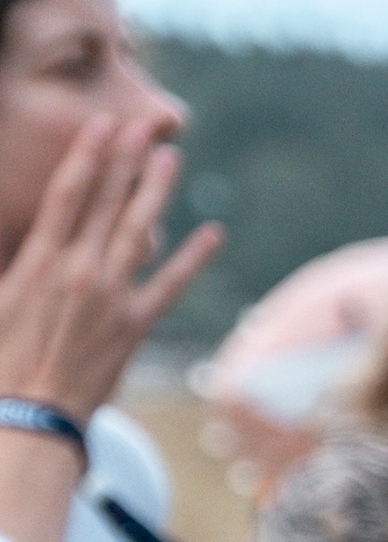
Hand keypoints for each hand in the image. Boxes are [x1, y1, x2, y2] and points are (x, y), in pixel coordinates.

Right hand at [0, 115, 221, 426]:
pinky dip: (193, 258)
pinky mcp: (135, 327)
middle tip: (143, 124)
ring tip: (172, 157)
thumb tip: (20, 227)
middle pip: (106, 203)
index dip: (87, 156)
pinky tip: (213, 233)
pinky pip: (170, 285)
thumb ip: (5, 257)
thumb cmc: (0, 359)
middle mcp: (78, 273)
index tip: (102, 125)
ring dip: (157, 192)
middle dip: (126, 161)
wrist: (29, 417)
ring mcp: (111, 298)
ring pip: (139, 232)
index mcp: (38, 263)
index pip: (67, 195)